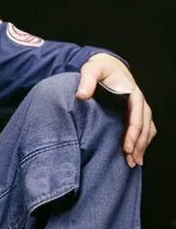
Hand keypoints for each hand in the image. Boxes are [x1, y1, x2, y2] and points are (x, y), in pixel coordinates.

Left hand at [75, 53, 156, 167]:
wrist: (106, 65)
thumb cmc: (99, 68)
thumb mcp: (91, 70)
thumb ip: (87, 81)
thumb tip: (82, 95)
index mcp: (132, 92)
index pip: (137, 113)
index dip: (134, 131)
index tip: (127, 146)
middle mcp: (138, 101)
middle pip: (145, 125)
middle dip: (139, 144)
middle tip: (130, 160)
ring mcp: (138, 108)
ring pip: (147, 129)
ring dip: (142, 146)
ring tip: (134, 163)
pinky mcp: (135, 114)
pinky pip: (144, 129)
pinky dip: (141, 143)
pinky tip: (135, 155)